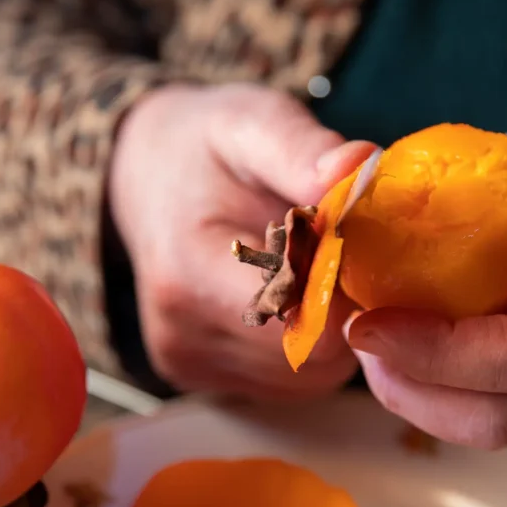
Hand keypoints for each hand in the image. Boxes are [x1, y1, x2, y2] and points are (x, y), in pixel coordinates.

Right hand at [109, 83, 373, 396]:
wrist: (147, 175)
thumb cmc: (206, 146)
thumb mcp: (251, 123)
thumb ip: (300, 148)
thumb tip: (360, 168)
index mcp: (189, 275)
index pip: (304, 324)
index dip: (350, 288)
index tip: (357, 242)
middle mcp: (182, 337)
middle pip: (312, 358)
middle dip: (344, 307)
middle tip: (338, 249)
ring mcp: (188, 365)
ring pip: (309, 378)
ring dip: (332, 330)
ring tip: (311, 268)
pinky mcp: (201, 379)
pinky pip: (288, 383)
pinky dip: (308, 346)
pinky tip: (293, 296)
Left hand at [345, 94, 506, 448]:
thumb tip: (501, 156)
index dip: (432, 349)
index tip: (366, 320)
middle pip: (494, 419)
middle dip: (406, 387)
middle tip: (355, 325)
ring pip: (497, 422)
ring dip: (421, 388)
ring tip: (378, 326)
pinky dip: (453, 375)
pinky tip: (429, 323)